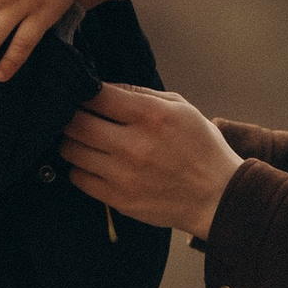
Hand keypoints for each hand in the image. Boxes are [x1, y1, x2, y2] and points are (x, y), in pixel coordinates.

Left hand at [57, 84, 241, 239]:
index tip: (83, 92)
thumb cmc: (201, 148)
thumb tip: (105, 87)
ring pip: (70, 150)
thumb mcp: (181, 107)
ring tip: (85, 139)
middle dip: (71, 114)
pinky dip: (80, 167)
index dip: (84, 90)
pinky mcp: (117, 199)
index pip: (96, 95)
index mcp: (151, 115)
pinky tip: (94, 163)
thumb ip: (141, 93)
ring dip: (72, 141)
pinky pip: (77, 177)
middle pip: (74, 123)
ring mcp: (122, 175)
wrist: (217, 197)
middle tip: (77, 115)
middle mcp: (133, 145)